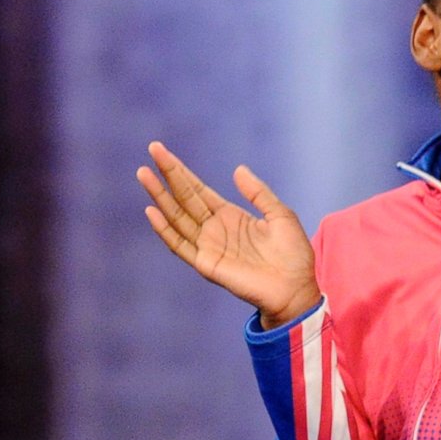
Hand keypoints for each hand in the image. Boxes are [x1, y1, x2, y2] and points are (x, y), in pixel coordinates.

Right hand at [139, 141, 319, 326]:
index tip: (161, 150)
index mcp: (230, 216)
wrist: (296, 289)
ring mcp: (208, 246)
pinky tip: (152, 211)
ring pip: (177, 216)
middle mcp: (214, 229)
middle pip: (184, 198)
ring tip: (144, 173)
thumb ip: (259, 194)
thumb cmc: (294, 256)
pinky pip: (180, 245)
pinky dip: (165, 229)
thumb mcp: (281, 216)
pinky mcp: (206, 263)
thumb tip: (238, 169)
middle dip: (168, 175)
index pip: (198, 190)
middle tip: (152, 150)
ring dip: (160, 196)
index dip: (180, 171)